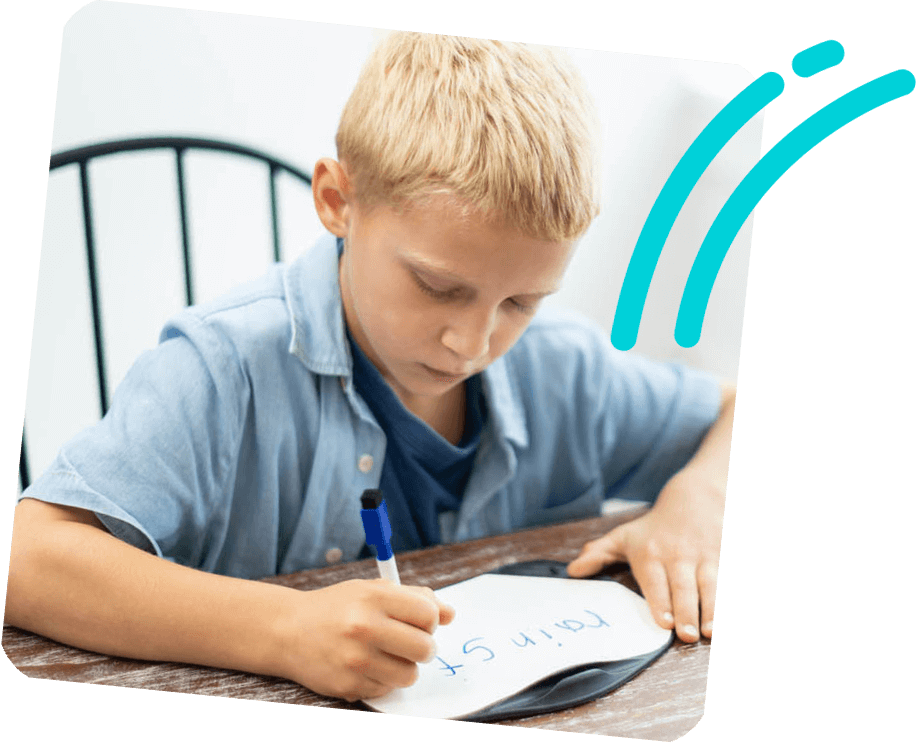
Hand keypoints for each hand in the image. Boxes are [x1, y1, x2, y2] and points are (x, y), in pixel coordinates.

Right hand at [277, 579, 455, 701]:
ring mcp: (356, 660)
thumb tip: (450, 614)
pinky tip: (366, 666)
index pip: (429, 615)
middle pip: (425, 648)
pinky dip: (383, 680)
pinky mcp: (348, 685)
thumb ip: (414, 598)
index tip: (418, 622)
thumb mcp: (372, 590)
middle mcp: (364, 627)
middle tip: (408, 642)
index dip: (430, 620)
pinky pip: (387, 689)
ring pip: (410, 675)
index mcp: (374, 598)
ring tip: (387, 655)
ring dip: (404, 667)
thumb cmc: (337, 607)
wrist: (288, 631)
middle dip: (423, 647)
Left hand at [566, 470, 723, 642]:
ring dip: (709, 609)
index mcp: (651, 554)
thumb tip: (572, 571)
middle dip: (685, 612)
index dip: (661, 601)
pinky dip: (723, 600)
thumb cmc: (653, 527)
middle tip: (686, 636)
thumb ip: (598, 554)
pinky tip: (722, 621)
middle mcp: (677, 557)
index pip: (655, 581)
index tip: (665, 623)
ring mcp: (702, 558)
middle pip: (682, 587)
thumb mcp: (624, 536)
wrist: (694, 499)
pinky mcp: (720, 558)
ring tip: (708, 632)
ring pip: (707, 585)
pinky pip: (723, 580)